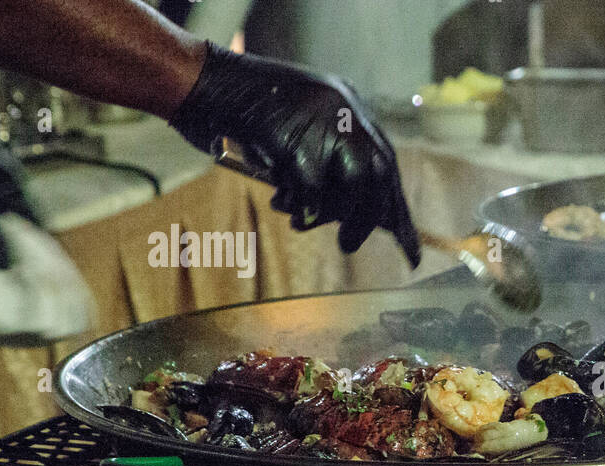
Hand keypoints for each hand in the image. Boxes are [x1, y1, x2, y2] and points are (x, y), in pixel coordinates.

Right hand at [169, 42, 420, 267]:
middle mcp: (344, 108)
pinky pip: (311, 190)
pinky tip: (280, 204)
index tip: (406, 243)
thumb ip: (328, 159)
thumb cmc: (239, 114)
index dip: (393, 206)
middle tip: (349, 245)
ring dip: (330, 214)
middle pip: (377, 175)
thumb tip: (361, 211)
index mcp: (348, 105)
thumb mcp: (297, 130)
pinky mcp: (296, 137)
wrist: (198, 82)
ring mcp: (322, 120)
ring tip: (300, 221)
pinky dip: (298, 205)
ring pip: (352, 184)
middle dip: (368, 218)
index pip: (384, 162)